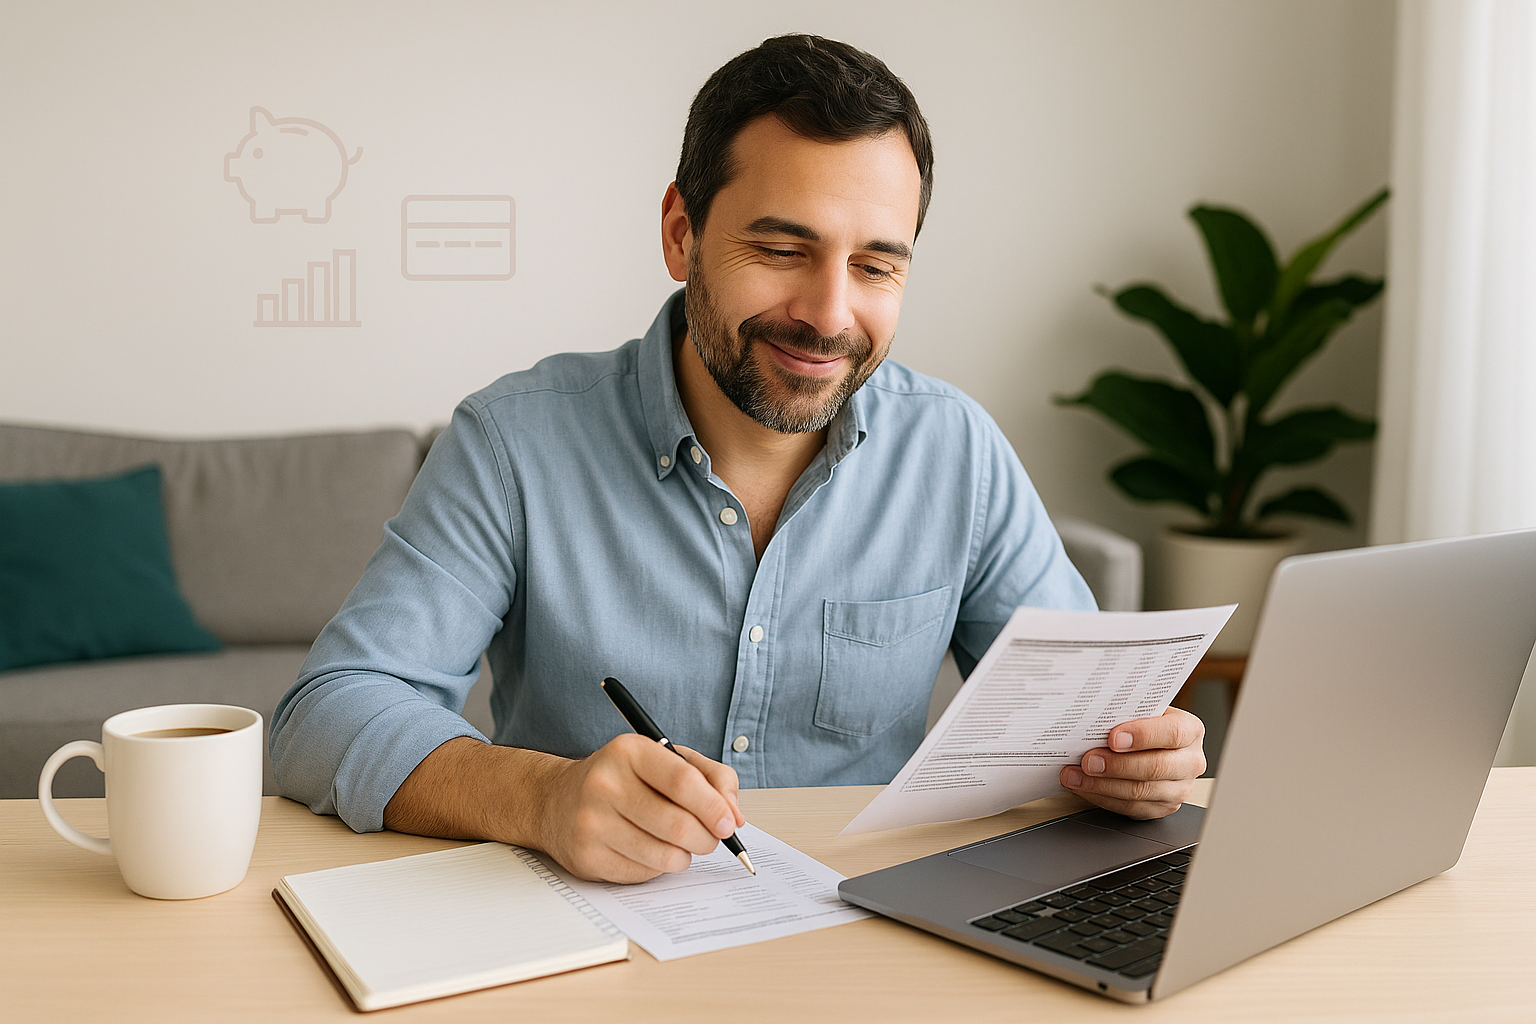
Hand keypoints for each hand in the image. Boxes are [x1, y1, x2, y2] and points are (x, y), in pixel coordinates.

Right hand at [536, 734, 744, 883]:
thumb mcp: (666, 759)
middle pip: (677, 825)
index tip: (730, 823)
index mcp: (628, 752)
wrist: (556, 801)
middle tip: (712, 839)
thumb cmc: (623, 778)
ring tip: (680, 844)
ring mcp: (592, 823)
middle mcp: (605, 785)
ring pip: (665, 855)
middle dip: (707, 839)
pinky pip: (645, 873)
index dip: (714, 807)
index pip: (682, 781)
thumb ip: (711, 777)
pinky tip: (649, 850)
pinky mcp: (587, 858)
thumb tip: (735, 816)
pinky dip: (659, 867)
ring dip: (685, 856)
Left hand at [1060, 707, 1205, 818]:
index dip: (1142, 736)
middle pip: (1155, 768)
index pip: (1172, 733)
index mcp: (1190, 730)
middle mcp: (1190, 761)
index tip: (1113, 738)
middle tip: (1087, 760)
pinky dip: (1102, 797)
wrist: (1150, 744)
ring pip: (1140, 792)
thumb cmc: (1142, 724)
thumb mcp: (1141, 710)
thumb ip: (1126, 713)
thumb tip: (1094, 714)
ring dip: (1102, 785)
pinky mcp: (1163, 808)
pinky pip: (1131, 808)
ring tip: (1075, 775)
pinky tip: (1084, 787)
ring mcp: (1179, 788)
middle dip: (1116, 765)